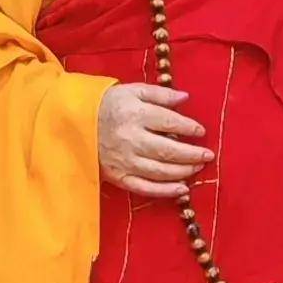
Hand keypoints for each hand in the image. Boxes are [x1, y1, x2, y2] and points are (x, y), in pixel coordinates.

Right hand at [97, 82, 210, 196]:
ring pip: (160, 171)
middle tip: (208, 155)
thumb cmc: (107, 104)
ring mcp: (124, 161)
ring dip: (183, 172)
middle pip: (168, 150)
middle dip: (192, 154)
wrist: (74, 122)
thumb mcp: (132, 91)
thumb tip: (186, 98)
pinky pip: (145, 188)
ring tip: (198, 168)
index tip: (201, 131)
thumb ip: (160, 94)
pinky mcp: (118, 177)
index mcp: (135, 114)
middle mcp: (131, 139)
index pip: (169, 123)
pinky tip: (182, 189)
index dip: (189, 128)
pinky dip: (165, 191)